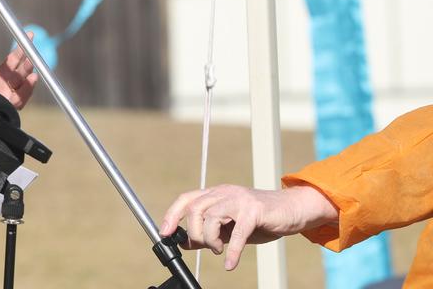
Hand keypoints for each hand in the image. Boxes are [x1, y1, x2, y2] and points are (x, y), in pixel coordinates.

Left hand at [0, 32, 37, 108]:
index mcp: (1, 74)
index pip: (14, 59)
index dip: (22, 48)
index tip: (28, 35)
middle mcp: (8, 84)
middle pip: (21, 71)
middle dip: (28, 62)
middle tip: (32, 52)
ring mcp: (9, 96)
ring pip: (23, 84)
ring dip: (28, 76)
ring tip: (32, 68)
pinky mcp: (8, 107)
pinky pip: (20, 99)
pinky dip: (26, 90)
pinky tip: (31, 81)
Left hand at [159, 184, 338, 269]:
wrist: (292, 209)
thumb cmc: (259, 219)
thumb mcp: (230, 226)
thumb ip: (210, 231)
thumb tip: (185, 242)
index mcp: (216, 194)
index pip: (186, 199)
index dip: (172, 215)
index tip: (164, 234)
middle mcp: (224, 192)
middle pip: (195, 209)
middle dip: (194, 233)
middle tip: (206, 247)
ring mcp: (239, 199)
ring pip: (211, 217)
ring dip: (210, 240)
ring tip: (219, 250)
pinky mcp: (254, 211)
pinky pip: (237, 233)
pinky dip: (232, 252)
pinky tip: (230, 264)